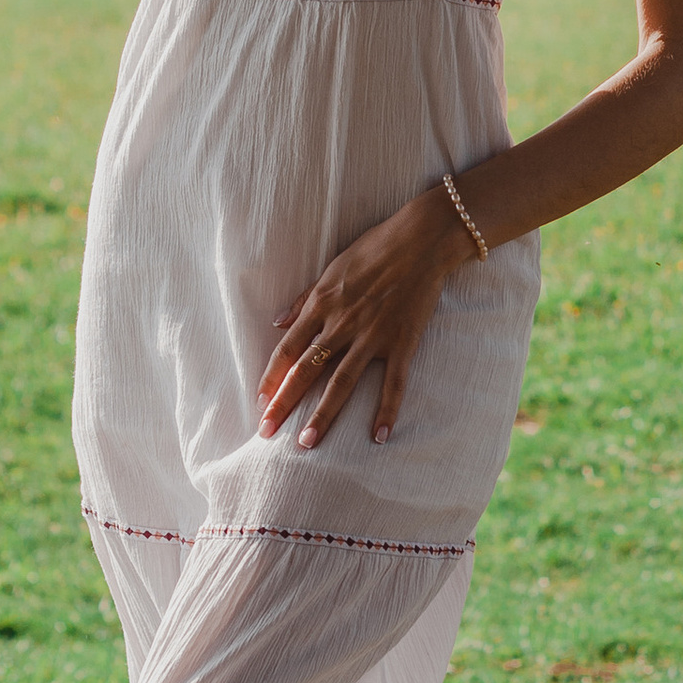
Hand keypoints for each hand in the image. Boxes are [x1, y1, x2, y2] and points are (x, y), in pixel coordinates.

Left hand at [258, 187, 479, 448]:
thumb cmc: (374, 249)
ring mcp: (373, 336)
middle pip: (307, 371)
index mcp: (322, 305)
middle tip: (267, 432)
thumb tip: (277, 322)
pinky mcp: (402, 343)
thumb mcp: (331, 268)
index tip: (260, 400)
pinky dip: (387, 410)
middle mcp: (342, 324)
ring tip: (307, 443)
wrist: (422, 240)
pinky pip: (394, 383)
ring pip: (341, 382)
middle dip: (285, 403)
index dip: (272, 376)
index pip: (289, 349)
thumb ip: (304, 299)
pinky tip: (378, 436)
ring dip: (323, 414)